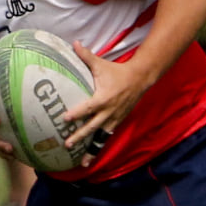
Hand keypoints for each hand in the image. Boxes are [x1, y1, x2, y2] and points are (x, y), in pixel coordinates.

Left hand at [60, 43, 153, 163]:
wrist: (140, 80)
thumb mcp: (101, 64)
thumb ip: (86, 56)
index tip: (64, 119)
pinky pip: (106, 137)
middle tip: (67, 144)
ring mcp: (114, 119)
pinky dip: (98, 147)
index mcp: (103, 98)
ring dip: (91, 149)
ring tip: (81, 162)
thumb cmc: (117, 71)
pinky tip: (89, 159)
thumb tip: (73, 43)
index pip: (88, 107)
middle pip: (92, 126)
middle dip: (80, 136)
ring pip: (100, 137)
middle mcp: (108, 111)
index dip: (77, 113)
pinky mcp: (117, 122)